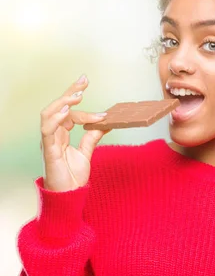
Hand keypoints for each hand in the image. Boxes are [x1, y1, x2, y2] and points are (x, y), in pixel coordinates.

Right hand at [40, 75, 109, 191]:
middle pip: (57, 107)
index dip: (76, 98)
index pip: (67, 110)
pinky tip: (65, 111)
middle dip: (69, 92)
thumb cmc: (73, 176)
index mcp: (61, 133)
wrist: (69, 195)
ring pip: (49, 115)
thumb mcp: (87, 152)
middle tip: (83, 80)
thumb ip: (92, 137)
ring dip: (63, 103)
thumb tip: (106, 122)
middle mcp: (53, 134)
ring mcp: (49, 142)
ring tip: (78, 95)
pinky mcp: (48, 151)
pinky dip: (55, 119)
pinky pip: (47, 131)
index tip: (88, 85)